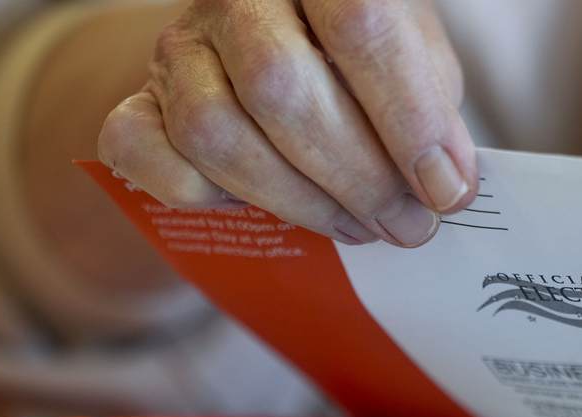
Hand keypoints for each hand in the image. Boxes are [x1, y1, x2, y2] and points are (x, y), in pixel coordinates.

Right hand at [98, 0, 475, 246]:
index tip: (445, 189)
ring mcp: (178, 46)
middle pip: (279, 87)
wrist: (281, 51)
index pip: (359, 25)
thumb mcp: (415, 64)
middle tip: (404, 224)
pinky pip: (149, 158)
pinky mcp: (136, 100)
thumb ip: (432, 113)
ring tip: (357, 225)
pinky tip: (262, 206)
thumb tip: (445, 186)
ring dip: (297, 202)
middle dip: (356, 177)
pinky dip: (209, 198)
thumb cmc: (363, 61)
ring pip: (215, 132)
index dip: (408, 118)